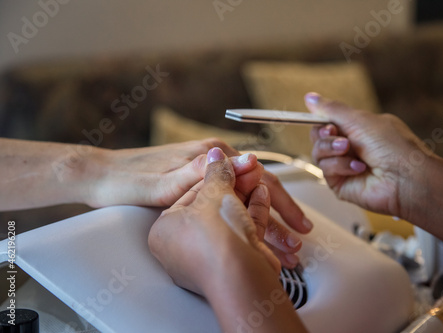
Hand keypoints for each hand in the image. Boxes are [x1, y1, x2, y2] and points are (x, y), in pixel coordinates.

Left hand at [86, 138, 309, 265]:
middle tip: (300, 238)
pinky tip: (256, 234)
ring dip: (266, 221)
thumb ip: (203, 172)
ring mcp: (206, 172)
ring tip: (285, 245)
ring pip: (247, 198)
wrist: (102, 176)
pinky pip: (232, 203)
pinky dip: (246, 220)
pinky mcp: (199, 186)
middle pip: (258, 188)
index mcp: (209, 154)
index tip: (299, 225)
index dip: (283, 202)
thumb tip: (246, 159)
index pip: (259, 177)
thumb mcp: (164, 181)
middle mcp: (211, 160)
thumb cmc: (129, 180)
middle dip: (281, 215)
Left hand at [148, 147, 279, 295]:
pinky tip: (264, 198)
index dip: (223, 177)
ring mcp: (205, 256)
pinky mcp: (227, 263)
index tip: (242, 168)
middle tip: (254, 176)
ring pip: (232, 222)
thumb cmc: (213, 241)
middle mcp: (182, 245)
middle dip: (242, 192)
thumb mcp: (210, 196)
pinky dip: (254, 216)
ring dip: (251, 205)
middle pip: (217, 208)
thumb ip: (215, 172)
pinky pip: (239, 234)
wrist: (238, 282)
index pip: (196, 193)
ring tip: (262, 188)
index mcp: (167, 228)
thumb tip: (216, 156)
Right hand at [306, 92, 430, 219]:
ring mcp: (344, 166)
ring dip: (332, 150)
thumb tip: (310, 98)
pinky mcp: (340, 184)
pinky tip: (359, 168)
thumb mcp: (361, 120)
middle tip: (339, 136)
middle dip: (326, 135)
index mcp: (357, 129)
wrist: (406, 177)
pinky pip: (326, 170)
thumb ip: (332, 109)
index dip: (321, 121)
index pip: (327, 122)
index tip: (325, 121)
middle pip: (318, 138)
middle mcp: (350, 147)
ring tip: (349, 150)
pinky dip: (341, 166)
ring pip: (318, 154)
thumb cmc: (394, 147)